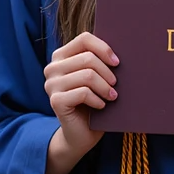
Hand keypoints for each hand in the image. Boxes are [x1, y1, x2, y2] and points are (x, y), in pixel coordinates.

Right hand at [43, 32, 116, 157]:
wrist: (81, 134)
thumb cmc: (93, 102)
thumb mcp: (96, 78)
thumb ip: (100, 62)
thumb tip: (123, 48)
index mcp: (61, 56)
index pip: (84, 39)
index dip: (104, 48)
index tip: (117, 62)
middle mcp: (52, 68)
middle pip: (88, 58)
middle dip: (108, 72)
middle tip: (115, 84)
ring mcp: (51, 84)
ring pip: (87, 75)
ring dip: (105, 87)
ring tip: (112, 96)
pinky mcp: (55, 101)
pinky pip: (83, 93)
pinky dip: (98, 100)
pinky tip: (101, 106)